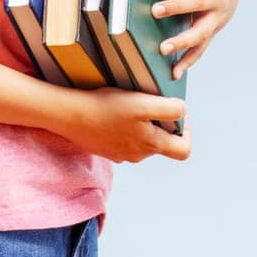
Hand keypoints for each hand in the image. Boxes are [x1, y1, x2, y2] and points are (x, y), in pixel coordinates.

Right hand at [57, 88, 190, 162]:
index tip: (176, 112)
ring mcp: (121, 154)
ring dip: (143, 124)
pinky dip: (125, 127)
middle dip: (163, 123)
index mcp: (151, 145)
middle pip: (163, 142)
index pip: (183, 150)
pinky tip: (115, 112)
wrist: (70, 115)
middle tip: (151, 102)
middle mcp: (138, 155)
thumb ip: (170, 109)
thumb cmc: (106, 108)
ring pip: (143, 140)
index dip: (186, 130)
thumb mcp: (143, 105)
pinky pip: (124, 139)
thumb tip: (183, 112)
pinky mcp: (107, 149)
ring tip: (131, 104)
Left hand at [146, 0, 238, 79]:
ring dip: (182, 41)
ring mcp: (214, 17)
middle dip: (176, 7)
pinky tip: (173, 73)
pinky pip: (200, 49)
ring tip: (163, 49)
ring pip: (200, 31)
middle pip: (195, 2)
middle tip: (156, 11)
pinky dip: (187, 62)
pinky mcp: (211, 32)